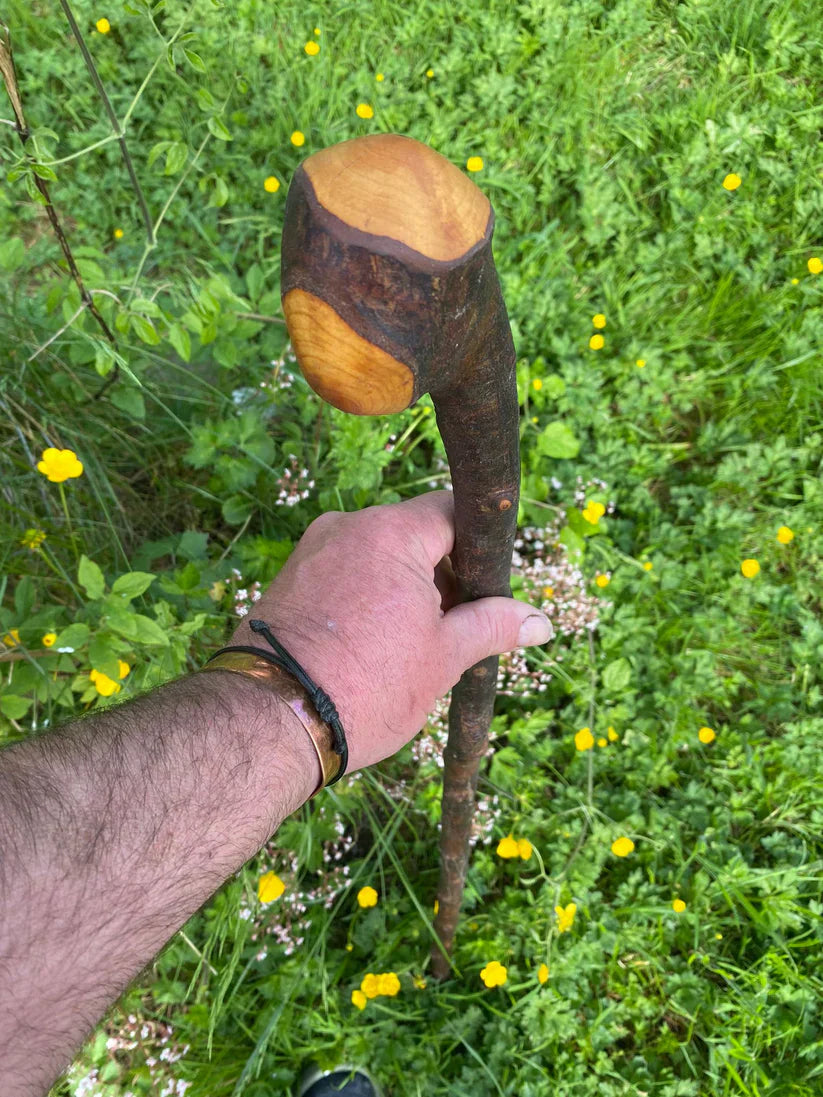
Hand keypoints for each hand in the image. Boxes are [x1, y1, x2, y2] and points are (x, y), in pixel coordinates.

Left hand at [230, 491, 551, 770]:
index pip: (453, 511)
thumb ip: (493, 626)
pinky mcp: (288, 581)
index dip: (479, 548)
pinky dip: (366, 601)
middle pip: (414, 535)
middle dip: (442, 576)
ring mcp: (311, 552)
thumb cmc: (366, 687)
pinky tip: (371, 648)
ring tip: (411, 649)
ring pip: (377, 558)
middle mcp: (347, 528)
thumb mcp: (444, 657)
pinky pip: (343, 576)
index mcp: (391, 533)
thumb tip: (540, 621)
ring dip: (404, 591)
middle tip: (456, 630)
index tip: (488, 590)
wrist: (269, 723)